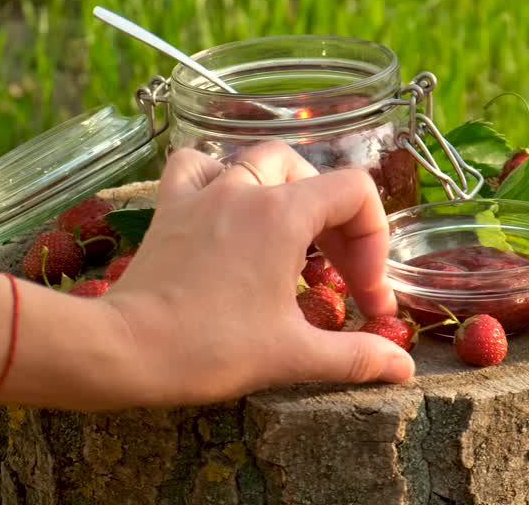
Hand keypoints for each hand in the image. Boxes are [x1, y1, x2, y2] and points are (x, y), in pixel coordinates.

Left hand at [100, 141, 415, 405]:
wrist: (125, 350)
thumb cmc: (209, 349)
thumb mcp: (293, 356)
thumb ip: (356, 357)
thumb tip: (404, 367)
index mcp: (283, 215)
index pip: (355, 193)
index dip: (374, 241)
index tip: (364, 294)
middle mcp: (245, 189)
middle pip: (314, 177)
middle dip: (339, 224)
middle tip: (340, 277)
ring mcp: (203, 192)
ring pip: (259, 160)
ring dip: (288, 190)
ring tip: (296, 236)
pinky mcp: (171, 206)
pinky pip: (198, 165)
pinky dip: (219, 175)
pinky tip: (227, 204)